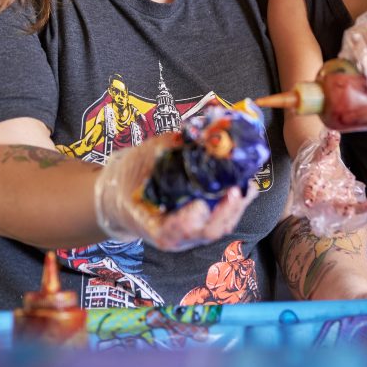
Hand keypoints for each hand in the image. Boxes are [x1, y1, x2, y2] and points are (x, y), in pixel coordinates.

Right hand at [93, 134, 258, 250]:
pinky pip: (221, 217)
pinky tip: (244, 186)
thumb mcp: (140, 161)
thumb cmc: (128, 179)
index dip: (187, 222)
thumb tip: (193, 131)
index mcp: (151, 223)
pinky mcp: (201, 223)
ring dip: (236, 207)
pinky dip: (235, 203)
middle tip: (236, 190)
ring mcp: (190, 232)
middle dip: (225, 212)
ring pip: (218, 226)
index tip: (199, 205)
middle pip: (205, 232)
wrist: (120, 195)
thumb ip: (166, 148)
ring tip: (247, 185)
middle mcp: (175, 235)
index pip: (171, 232)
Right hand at [291, 130, 366, 235]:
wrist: (323, 167)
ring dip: (351, 210)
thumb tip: (333, 134)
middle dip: (336, 209)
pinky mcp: (344, 201)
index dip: (308, 194)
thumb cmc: (321, 159)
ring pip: (341, 209)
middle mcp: (321, 195)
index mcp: (312, 181)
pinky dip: (361, 207)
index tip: (309, 202)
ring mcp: (333, 200)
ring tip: (366, 207)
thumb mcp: (324, 149)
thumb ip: (328, 143)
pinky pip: (353, 206)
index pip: (308, 188)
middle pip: (326, 205)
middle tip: (347, 211)